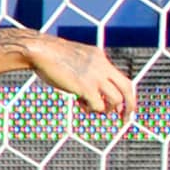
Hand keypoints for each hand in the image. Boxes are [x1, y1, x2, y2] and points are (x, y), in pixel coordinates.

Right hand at [22, 33, 137, 119]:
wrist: (40, 50)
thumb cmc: (51, 56)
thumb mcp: (76, 58)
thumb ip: (87, 68)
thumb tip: (89, 85)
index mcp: (101, 58)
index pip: (121, 78)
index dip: (125, 94)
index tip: (123, 106)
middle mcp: (102, 67)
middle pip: (127, 88)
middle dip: (129, 105)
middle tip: (124, 119)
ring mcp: (95, 77)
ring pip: (115, 99)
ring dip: (106, 109)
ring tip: (93, 109)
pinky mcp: (85, 87)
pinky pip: (98, 105)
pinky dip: (92, 109)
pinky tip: (80, 104)